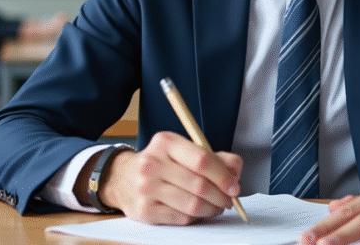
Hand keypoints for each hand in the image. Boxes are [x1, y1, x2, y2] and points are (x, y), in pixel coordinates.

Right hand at [97, 131, 242, 224]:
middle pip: (199, 184)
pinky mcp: (144, 210)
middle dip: (221, 195)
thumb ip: (214, 157)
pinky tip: (198, 212)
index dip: (223, 175)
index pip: (202, 160)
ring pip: (192, 204)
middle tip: (229, 199)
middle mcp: (152, 163)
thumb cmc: (161, 164)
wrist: (124, 178)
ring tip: (217, 207)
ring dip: (212, 209)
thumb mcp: (184, 151)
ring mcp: (146, 188)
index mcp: (166, 142)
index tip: (234, 185)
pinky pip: (181, 218)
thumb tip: (235, 171)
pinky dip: (196, 217)